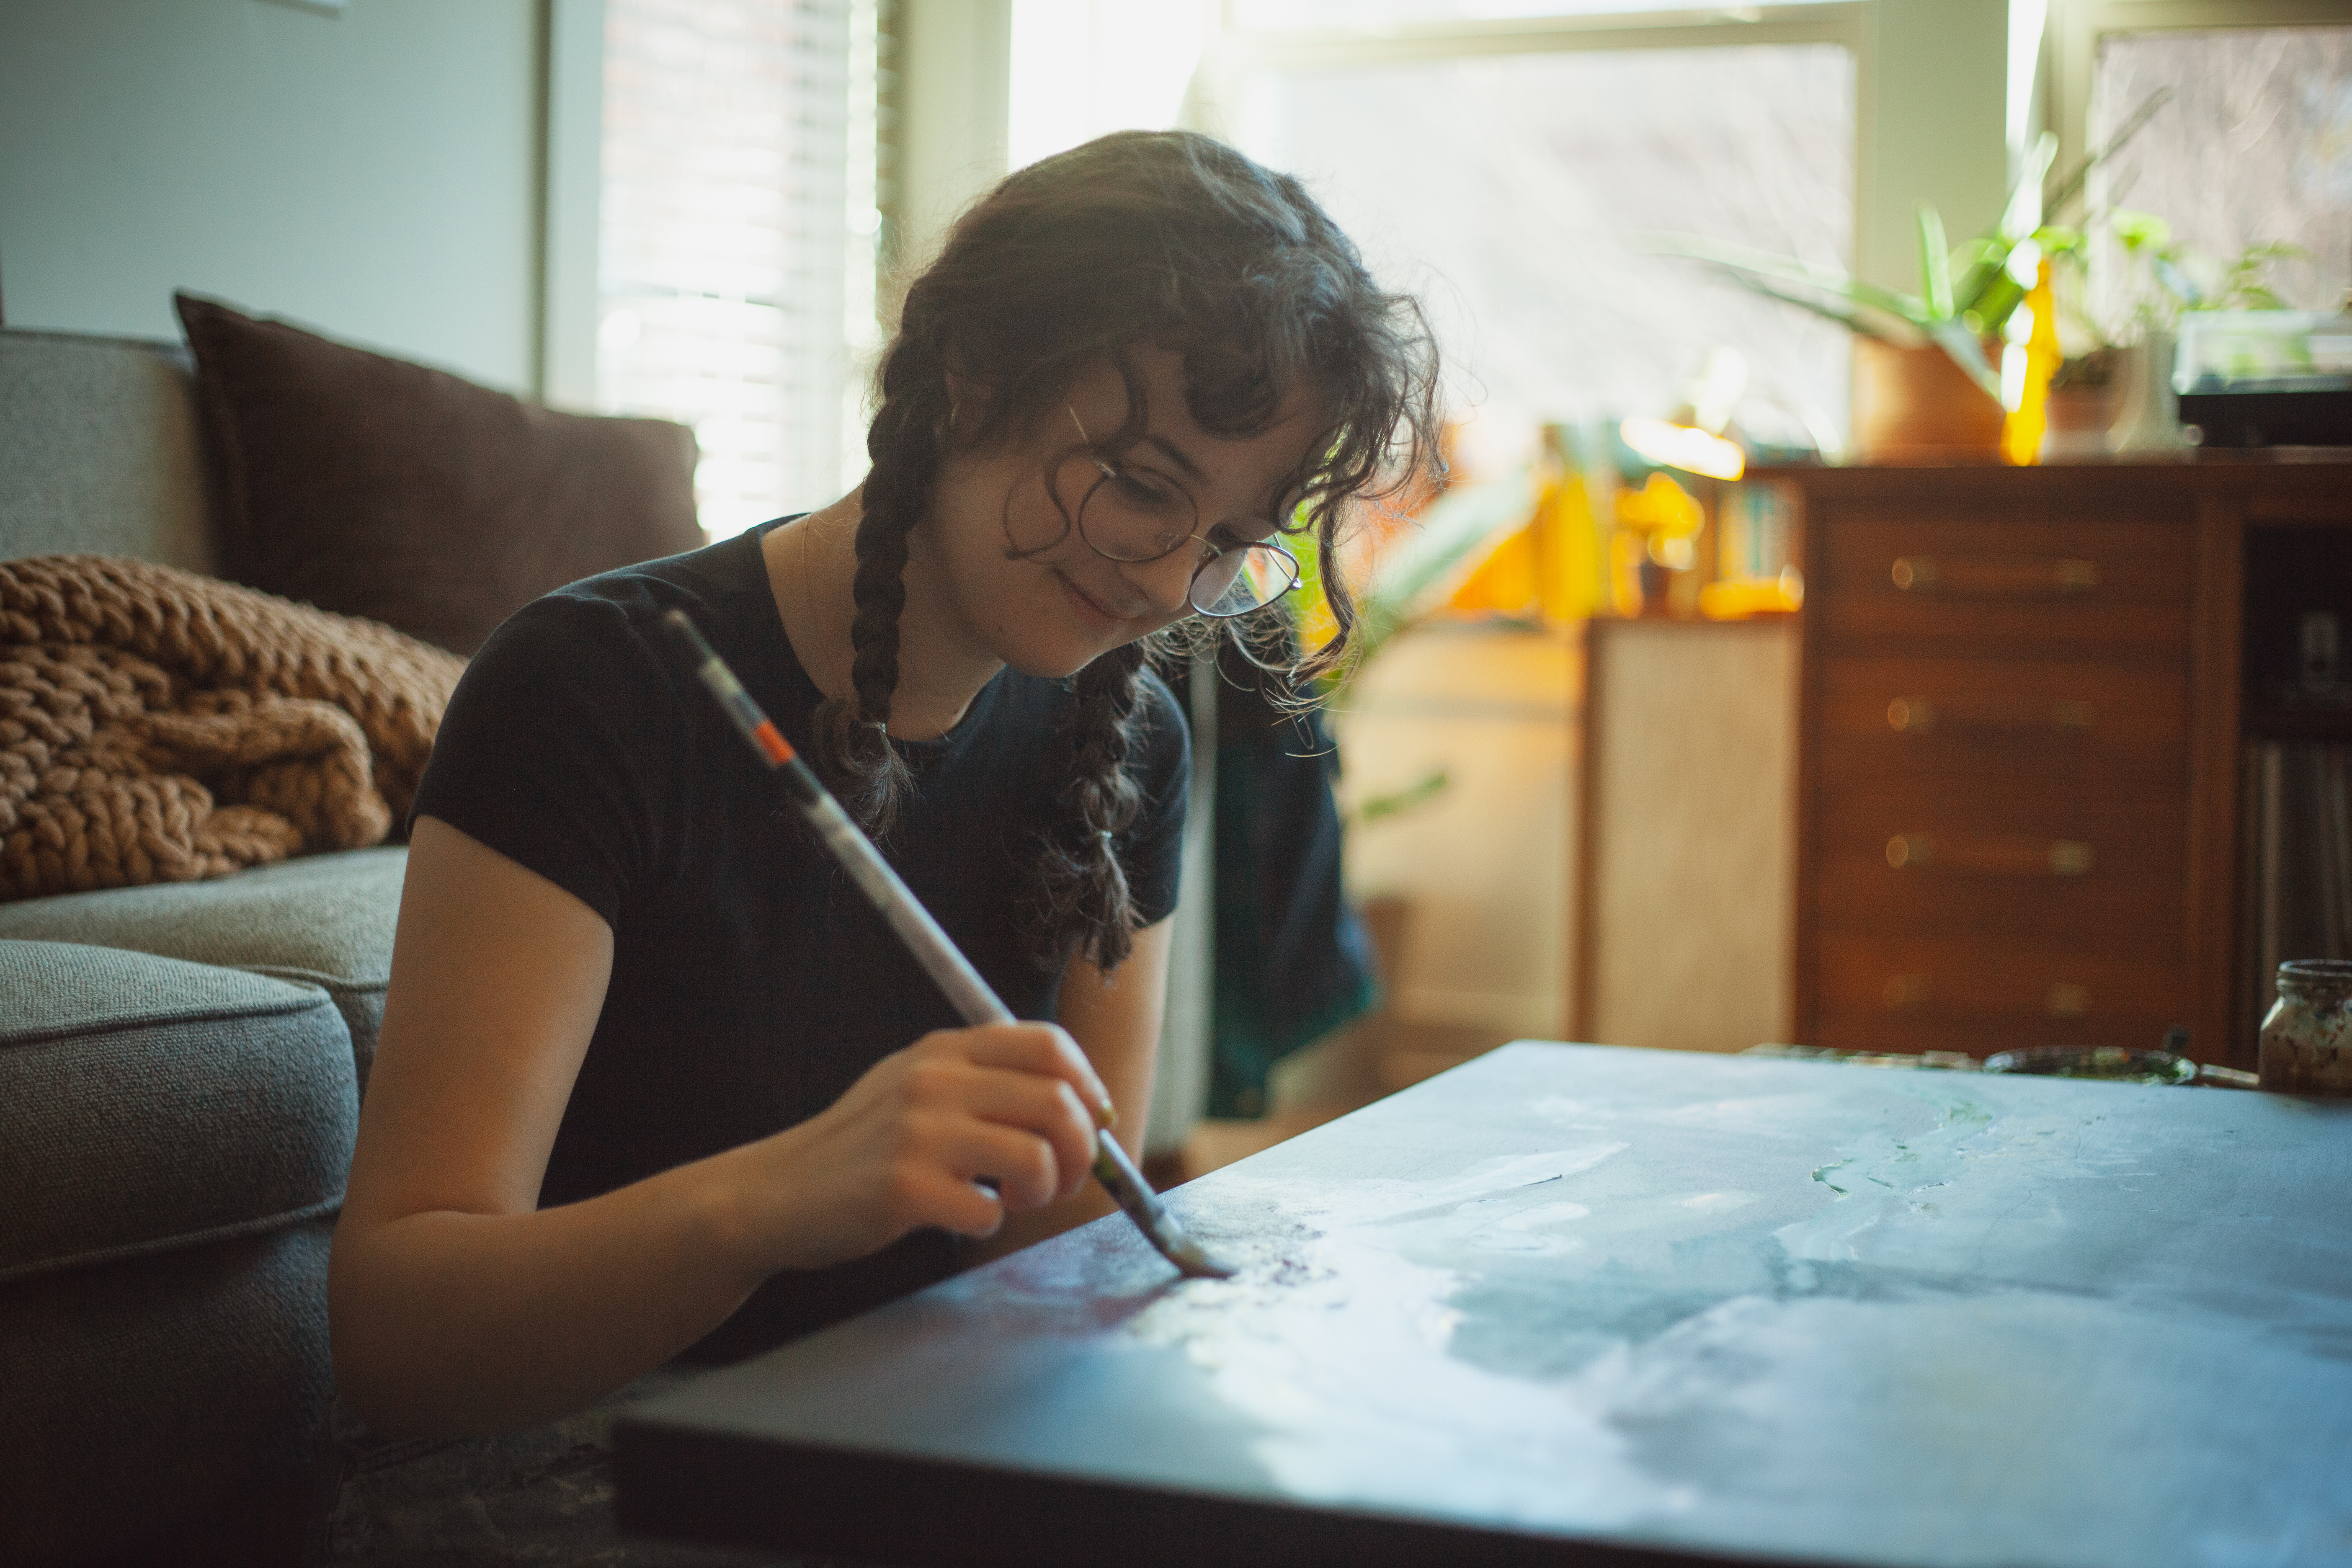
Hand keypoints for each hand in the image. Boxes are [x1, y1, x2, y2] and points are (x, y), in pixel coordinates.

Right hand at [728, 1022, 1113, 1275]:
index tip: (1093, 1123)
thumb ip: (987, 1085)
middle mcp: (935, 1080)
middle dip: (1082, 1151)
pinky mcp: (903, 1188)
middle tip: (1063, 1181)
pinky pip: (987, 1210)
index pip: (1048, 1044)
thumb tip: (1085, 1110)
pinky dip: (990, 1223)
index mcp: (945, 1049)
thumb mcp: (917, 1087)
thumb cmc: (863, 1146)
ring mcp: (918, 1132)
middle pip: (1056, 1102)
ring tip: (1014, 1199)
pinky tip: (964, 1217)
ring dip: (1044, 1189)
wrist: (778, 1191)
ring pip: (1035, 1156)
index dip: (1088, 1086)